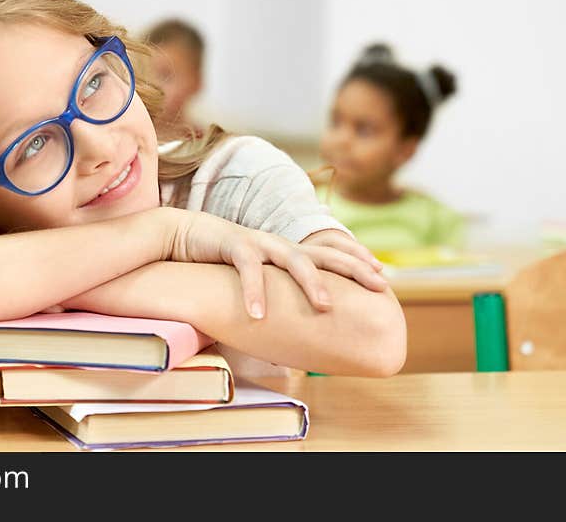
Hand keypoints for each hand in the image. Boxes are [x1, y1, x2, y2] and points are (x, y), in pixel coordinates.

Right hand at [164, 209, 385, 319]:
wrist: (182, 235)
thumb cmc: (219, 262)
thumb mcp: (252, 277)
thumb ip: (272, 294)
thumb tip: (287, 331)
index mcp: (285, 252)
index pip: (329, 253)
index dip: (356, 260)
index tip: (383, 274)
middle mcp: (278, 244)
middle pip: (323, 253)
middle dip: (353, 267)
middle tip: (379, 283)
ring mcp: (258, 242)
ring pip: (293, 259)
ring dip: (311, 282)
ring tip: (327, 305)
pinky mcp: (233, 244)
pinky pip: (248, 269)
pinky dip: (254, 292)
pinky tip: (258, 315)